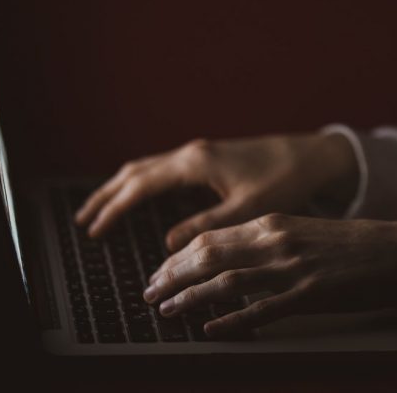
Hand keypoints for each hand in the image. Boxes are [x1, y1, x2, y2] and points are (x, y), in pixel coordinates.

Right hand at [73, 133, 357, 250]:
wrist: (314, 156)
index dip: (115, 209)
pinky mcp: (210, 158)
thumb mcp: (247, 209)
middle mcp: (193, 153)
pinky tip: (139, 196)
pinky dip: (142, 182)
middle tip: (83, 221)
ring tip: (100, 209)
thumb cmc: (285, 180)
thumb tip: (168, 243)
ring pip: (147, 167)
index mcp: (197, 163)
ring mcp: (200, 152)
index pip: (141, 185)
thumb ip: (206, 226)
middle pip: (136, 172)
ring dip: (121, 187)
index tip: (94, 231)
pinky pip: (163, 168)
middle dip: (107, 195)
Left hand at [141, 213, 396, 338]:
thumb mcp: (303, 231)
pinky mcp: (306, 296)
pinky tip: (209, 329)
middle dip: (170, 275)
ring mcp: (290, 269)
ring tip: (166, 310)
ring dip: (188, 298)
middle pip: (207, 257)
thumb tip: (229, 260)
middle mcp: (276, 241)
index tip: (159, 270)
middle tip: (149, 291)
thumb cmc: (352, 245)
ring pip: (224, 282)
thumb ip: (267, 242)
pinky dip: (228, 321)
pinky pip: (258, 311)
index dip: (177, 256)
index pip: (210, 237)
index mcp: (274, 222)